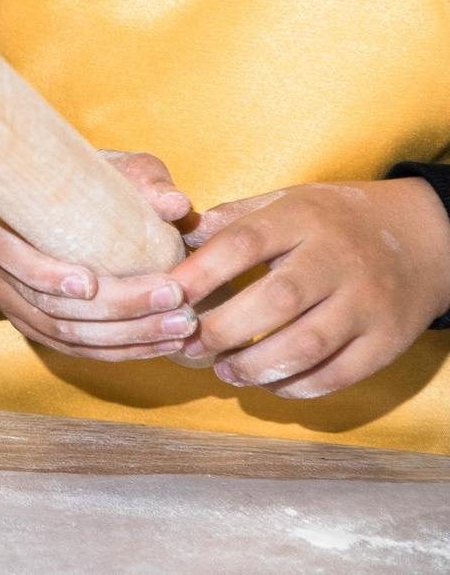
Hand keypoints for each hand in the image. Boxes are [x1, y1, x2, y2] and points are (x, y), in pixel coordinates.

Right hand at [0, 151, 198, 361]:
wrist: (43, 212)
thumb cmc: (76, 186)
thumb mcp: (103, 171)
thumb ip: (139, 180)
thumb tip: (174, 202)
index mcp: (1, 235)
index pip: (16, 262)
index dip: (48, 277)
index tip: (91, 281)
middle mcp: (2, 279)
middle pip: (55, 308)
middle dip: (120, 307)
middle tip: (174, 297)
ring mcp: (21, 310)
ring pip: (72, 337)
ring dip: (131, 336)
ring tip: (180, 325)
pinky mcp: (44, 331)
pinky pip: (82, 351)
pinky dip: (125, 351)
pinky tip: (164, 343)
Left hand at [169, 178, 449, 397]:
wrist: (425, 238)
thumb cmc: (337, 220)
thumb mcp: (288, 202)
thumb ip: (235, 218)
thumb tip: (176, 232)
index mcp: (304, 219)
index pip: (244, 242)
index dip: (200, 272)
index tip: (166, 295)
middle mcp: (338, 260)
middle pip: (276, 300)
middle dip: (223, 329)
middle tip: (188, 344)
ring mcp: (367, 303)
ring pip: (307, 345)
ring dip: (256, 366)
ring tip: (224, 371)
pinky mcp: (388, 340)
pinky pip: (339, 374)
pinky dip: (297, 387)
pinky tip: (268, 384)